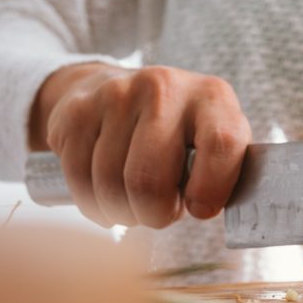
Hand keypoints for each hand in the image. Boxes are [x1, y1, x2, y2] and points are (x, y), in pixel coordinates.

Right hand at [29, 63, 251, 227]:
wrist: (124, 91)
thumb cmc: (185, 135)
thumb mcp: (216, 143)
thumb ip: (225, 173)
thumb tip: (206, 209)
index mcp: (213, 97)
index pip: (221, 145)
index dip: (211, 189)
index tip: (200, 210)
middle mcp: (165, 88)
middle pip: (150, 179)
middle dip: (155, 214)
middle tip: (160, 214)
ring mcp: (117, 95)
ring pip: (110, 185)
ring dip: (123, 212)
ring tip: (136, 204)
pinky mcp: (77, 110)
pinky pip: (78, 179)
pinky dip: (93, 204)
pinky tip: (107, 197)